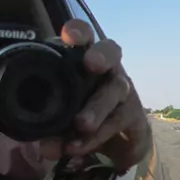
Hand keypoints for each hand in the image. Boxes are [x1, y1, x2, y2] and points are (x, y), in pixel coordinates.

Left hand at [38, 20, 150, 172]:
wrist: (121, 141)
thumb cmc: (85, 114)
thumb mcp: (64, 115)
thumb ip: (51, 126)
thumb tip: (44, 147)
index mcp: (85, 60)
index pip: (85, 36)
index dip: (79, 32)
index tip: (69, 36)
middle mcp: (108, 70)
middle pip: (111, 52)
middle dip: (102, 56)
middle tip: (92, 64)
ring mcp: (124, 91)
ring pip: (116, 90)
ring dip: (98, 107)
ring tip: (82, 124)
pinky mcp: (134, 114)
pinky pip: (117, 122)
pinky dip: (97, 136)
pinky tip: (78, 146)